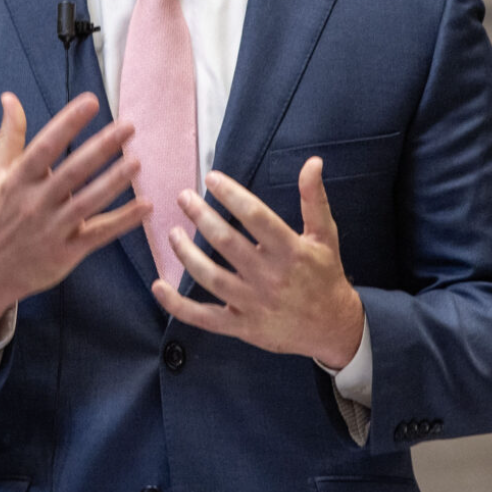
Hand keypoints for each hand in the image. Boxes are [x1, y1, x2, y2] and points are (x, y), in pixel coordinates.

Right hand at [0, 92, 144, 340]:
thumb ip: (9, 136)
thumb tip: (10, 97)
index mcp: (18, 180)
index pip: (45, 146)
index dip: (67, 123)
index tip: (90, 102)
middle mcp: (35, 203)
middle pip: (73, 172)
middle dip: (101, 147)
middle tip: (128, 127)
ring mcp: (52, 229)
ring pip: (88, 202)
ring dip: (115, 181)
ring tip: (137, 161)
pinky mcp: (67, 252)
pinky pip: (99, 234)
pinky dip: (123, 221)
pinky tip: (146, 205)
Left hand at [151, 157, 364, 368]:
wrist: (333, 328)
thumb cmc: (325, 275)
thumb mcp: (325, 236)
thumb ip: (314, 199)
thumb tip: (312, 163)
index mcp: (291, 251)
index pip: (256, 217)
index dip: (231, 195)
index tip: (211, 178)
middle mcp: (270, 277)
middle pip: (227, 243)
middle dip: (201, 216)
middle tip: (184, 197)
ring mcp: (254, 304)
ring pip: (211, 277)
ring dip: (186, 253)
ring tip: (173, 232)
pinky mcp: (242, 326)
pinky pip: (204, 317)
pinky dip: (178, 305)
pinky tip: (158, 286)